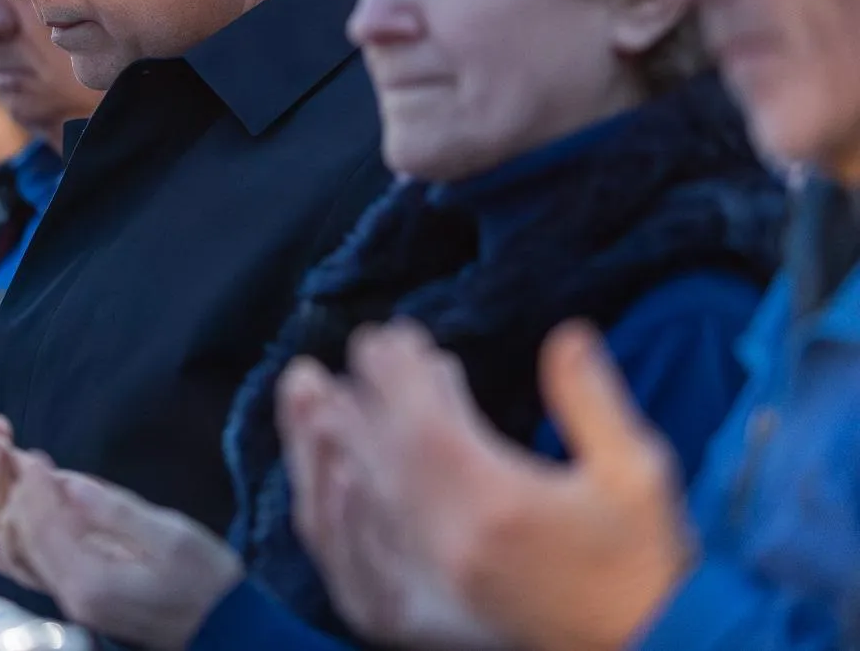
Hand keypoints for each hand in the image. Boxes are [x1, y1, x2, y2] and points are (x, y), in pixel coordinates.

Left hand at [0, 419, 241, 649]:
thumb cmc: (206, 583)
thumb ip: (117, 511)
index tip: (30, 450)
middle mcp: (66, 592)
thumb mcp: (173, 539)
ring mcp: (65, 593)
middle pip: (9, 535)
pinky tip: (20, 482)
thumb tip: (67, 483)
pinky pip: (23, 552)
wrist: (220, 627)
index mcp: (89, 582)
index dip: (29, 483)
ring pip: (7, 544)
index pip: (38, 526)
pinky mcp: (70, 586)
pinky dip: (12, 513)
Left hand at [286, 320, 692, 650]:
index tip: (383, 338)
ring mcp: (425, 583)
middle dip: (351, 398)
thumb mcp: (638, 471)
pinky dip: (328, 515)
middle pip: (373, 455)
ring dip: (320, 445)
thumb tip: (567, 334)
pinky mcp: (417, 616)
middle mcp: (445, 542)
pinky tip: (322, 482)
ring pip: (349, 502)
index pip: (417, 421)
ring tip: (305, 398)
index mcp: (495, 503)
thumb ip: (591, 399)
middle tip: (337, 360)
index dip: (392, 372)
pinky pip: (349, 563)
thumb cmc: (644, 562)